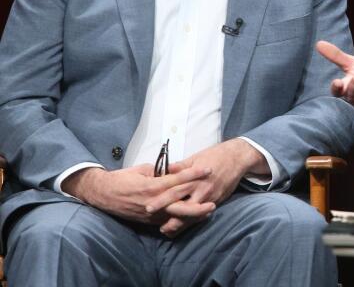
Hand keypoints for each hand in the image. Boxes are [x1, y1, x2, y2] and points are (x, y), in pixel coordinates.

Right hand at [62, 164, 213, 224]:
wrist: (103, 193)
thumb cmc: (122, 178)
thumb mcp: (142, 169)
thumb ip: (159, 172)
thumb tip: (173, 171)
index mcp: (152, 185)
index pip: (177, 180)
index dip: (194, 174)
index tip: (208, 169)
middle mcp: (153, 202)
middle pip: (180, 204)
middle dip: (198, 205)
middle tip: (214, 202)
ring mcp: (151, 213)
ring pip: (175, 216)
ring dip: (193, 215)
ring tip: (208, 212)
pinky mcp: (148, 221)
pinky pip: (167, 221)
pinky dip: (181, 220)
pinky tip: (193, 219)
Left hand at [144, 139, 267, 236]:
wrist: (237, 158)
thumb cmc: (214, 156)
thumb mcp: (196, 158)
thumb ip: (181, 166)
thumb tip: (166, 169)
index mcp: (194, 177)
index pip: (174, 190)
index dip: (161, 200)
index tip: (148, 207)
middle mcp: (201, 189)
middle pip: (183, 206)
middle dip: (170, 218)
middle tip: (158, 228)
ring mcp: (210, 197)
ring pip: (193, 214)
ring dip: (181, 224)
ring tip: (168, 231)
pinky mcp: (217, 200)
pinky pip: (203, 214)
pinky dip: (193, 221)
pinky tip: (184, 226)